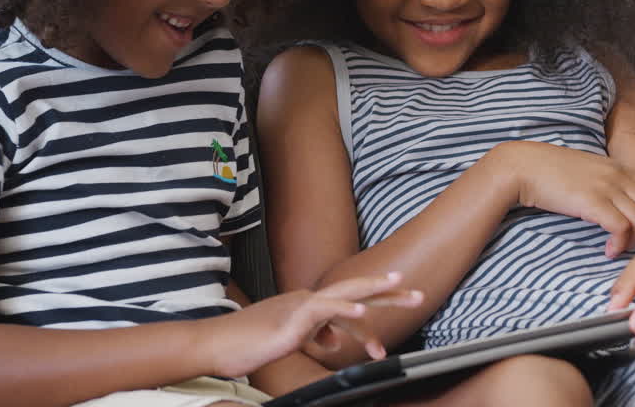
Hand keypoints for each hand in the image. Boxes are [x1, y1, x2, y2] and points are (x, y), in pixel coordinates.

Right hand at [203, 272, 422, 376]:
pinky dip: (346, 309)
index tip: (402, 306)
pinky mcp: (292, 318)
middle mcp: (309, 300)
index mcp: (310, 305)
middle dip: (390, 291)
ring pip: (347, 292)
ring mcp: (301, 306)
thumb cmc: (247, 344)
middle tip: (419, 293)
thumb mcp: (290, 341)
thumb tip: (334, 341)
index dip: (378, 306)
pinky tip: (363, 311)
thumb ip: (315, 337)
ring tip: (402, 289)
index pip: (351, 302)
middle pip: (357, 290)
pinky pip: (325, 309)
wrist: (215, 345)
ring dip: (377, 292)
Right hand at [495, 141, 634, 256]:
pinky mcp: (593, 202)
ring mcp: (607, 188)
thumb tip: (610, 203)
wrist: (523, 166)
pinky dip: (619, 244)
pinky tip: (608, 250)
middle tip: (633, 246)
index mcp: (616, 167)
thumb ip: (602, 182)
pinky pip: (622, 228)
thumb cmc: (548, 172)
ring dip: (633, 241)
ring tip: (616, 249)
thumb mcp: (584, 171)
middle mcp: (617, 176)